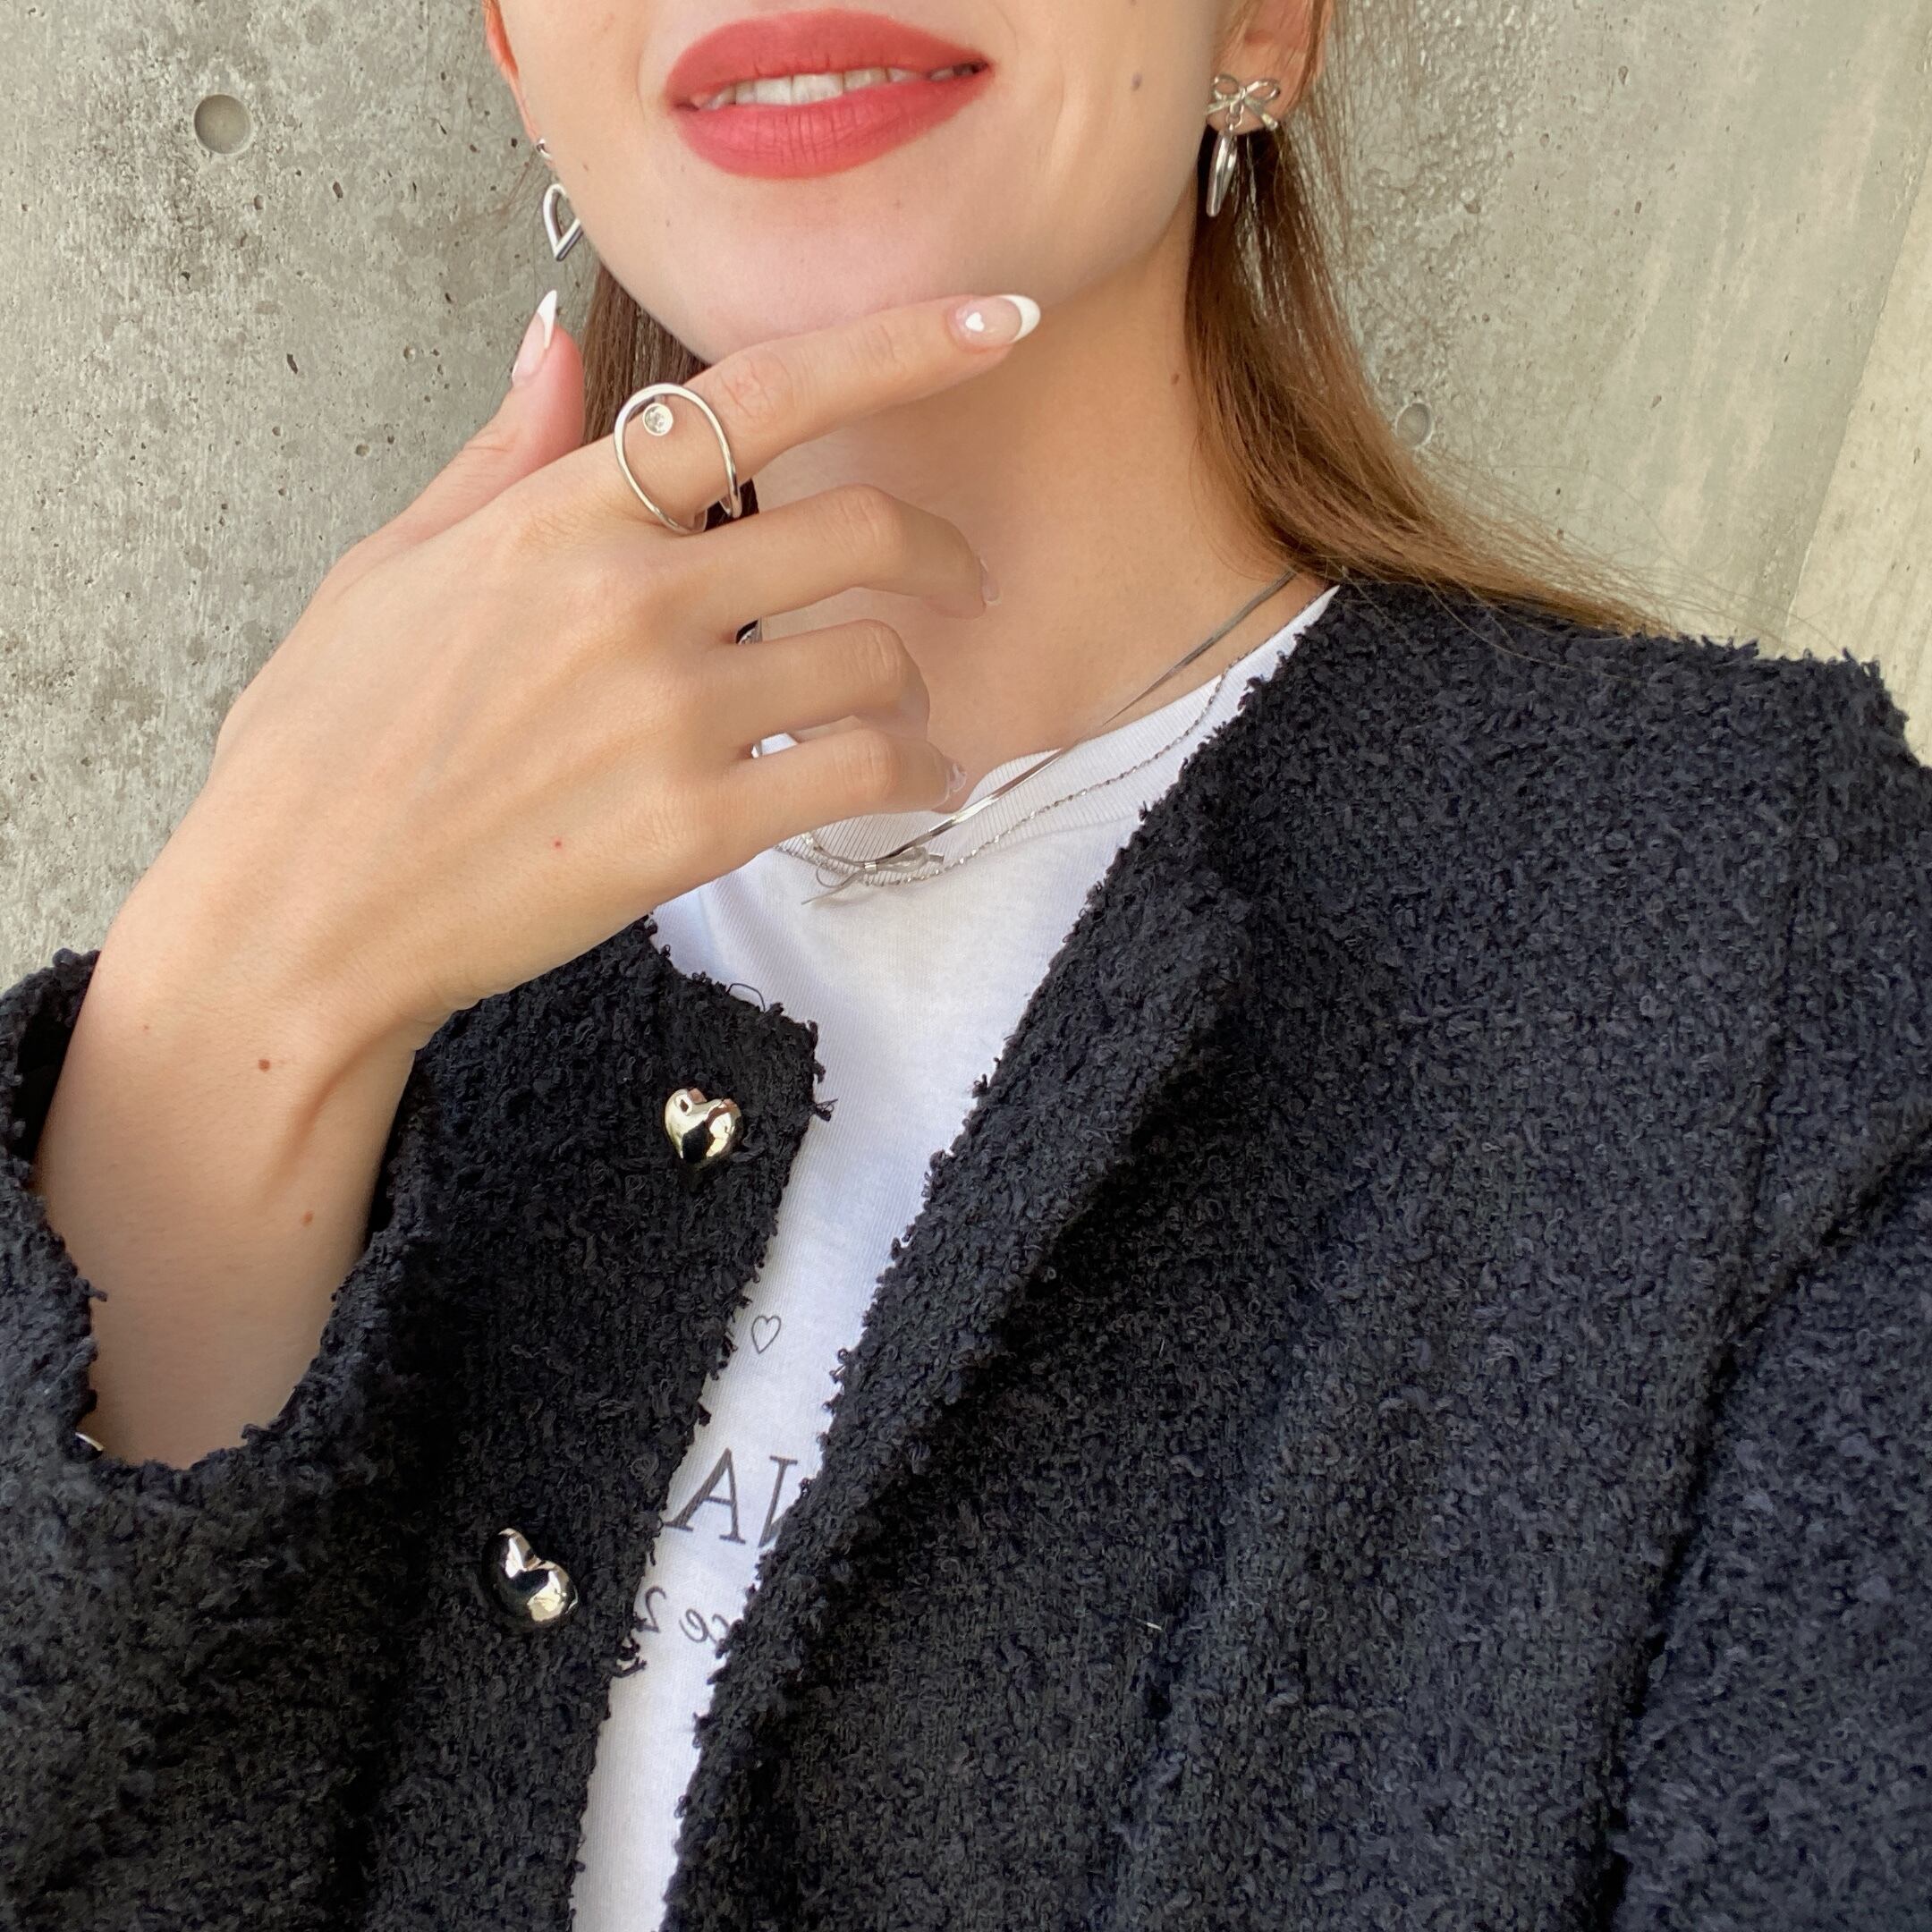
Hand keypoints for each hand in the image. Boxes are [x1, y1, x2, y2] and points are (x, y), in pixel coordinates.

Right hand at [145, 290, 1033, 1056]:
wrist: (302, 913)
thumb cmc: (327, 746)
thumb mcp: (391, 568)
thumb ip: (501, 455)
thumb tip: (554, 341)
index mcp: (565, 514)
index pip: (762, 393)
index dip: (899, 346)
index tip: (993, 325)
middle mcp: (633, 596)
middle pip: (858, 532)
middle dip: (940, 553)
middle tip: (960, 579)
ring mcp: (670, 714)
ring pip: (876, 661)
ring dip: (917, 686)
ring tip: (902, 716)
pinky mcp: (695, 827)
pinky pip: (862, 771)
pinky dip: (915, 772)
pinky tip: (913, 781)